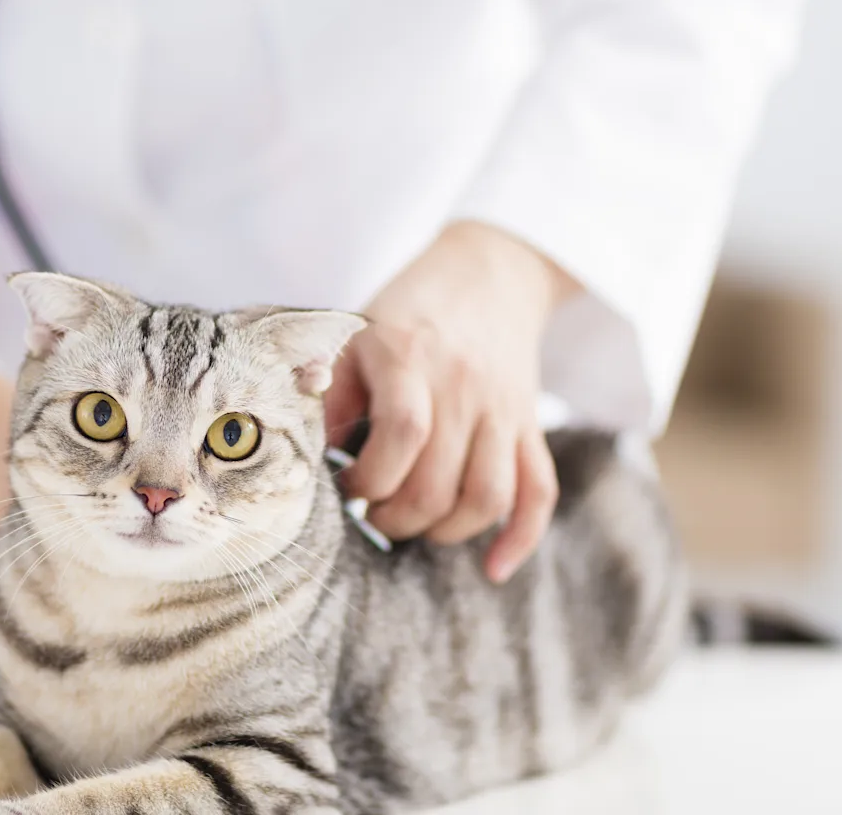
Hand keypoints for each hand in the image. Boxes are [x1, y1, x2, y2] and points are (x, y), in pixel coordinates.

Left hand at [324, 221, 579, 581]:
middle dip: (396, 518)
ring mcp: (503, 409)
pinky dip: (521, 538)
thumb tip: (302, 455)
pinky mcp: (529, 426)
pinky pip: (539, 491)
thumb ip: (327, 393)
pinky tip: (492, 569)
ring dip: (445, 531)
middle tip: (371, 516)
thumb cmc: (405, 312)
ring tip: (413, 526)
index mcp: (411, 358)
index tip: (344, 488)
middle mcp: (463, 387)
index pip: (401, 437)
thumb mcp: (354, 335)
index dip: (367, 480)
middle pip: (439, 482)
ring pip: (488, 497)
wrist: (488, 272)